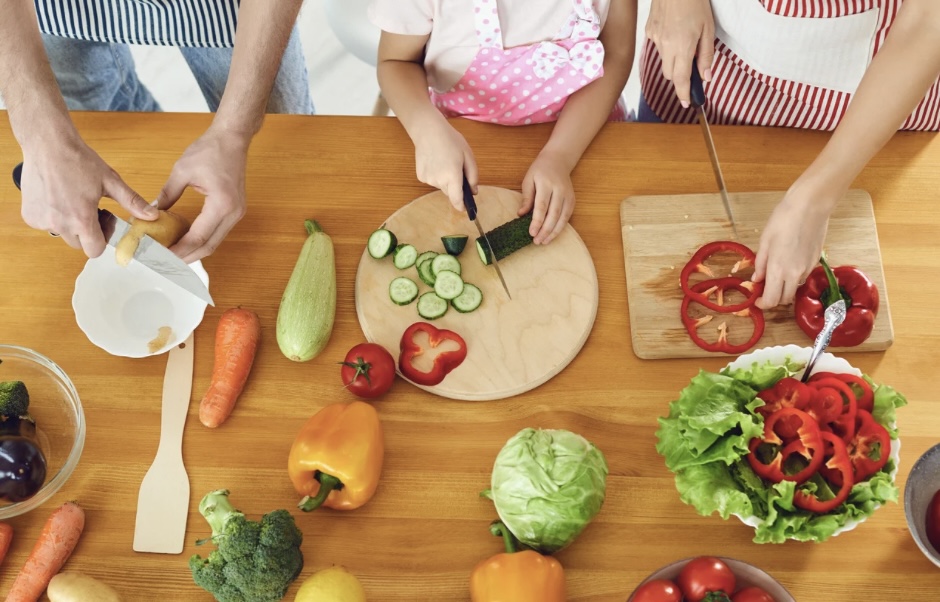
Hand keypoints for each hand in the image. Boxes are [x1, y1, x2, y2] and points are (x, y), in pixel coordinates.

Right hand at [18, 137, 156, 256]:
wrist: (47, 144)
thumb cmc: (79, 160)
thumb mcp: (110, 181)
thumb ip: (131, 202)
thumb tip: (152, 215)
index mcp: (81, 219)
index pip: (94, 250)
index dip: (102, 238)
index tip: (103, 221)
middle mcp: (59, 224)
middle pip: (78, 243)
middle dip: (86, 231)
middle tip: (90, 208)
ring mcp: (41, 220)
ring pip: (61, 234)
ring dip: (69, 223)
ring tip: (73, 199)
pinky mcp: (29, 215)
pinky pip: (45, 224)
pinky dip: (52, 216)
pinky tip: (57, 197)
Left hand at [156, 126, 249, 262]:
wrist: (232, 139)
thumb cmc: (210, 150)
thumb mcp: (182, 171)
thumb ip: (167, 195)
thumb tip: (150, 213)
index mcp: (221, 204)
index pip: (198, 237)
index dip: (179, 250)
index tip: (161, 257)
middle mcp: (232, 213)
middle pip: (209, 246)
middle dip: (187, 257)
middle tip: (165, 263)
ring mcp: (236, 213)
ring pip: (215, 242)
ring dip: (195, 251)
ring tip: (173, 255)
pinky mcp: (235, 211)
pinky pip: (218, 232)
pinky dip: (202, 240)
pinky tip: (186, 240)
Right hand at [413, 119, 477, 210]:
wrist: (428, 131)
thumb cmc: (451, 140)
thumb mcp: (468, 155)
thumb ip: (473, 176)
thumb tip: (474, 192)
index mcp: (452, 175)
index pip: (456, 199)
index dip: (461, 206)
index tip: (465, 209)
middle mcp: (439, 180)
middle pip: (450, 192)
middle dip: (455, 186)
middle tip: (456, 170)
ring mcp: (428, 179)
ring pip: (441, 186)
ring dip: (445, 180)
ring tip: (444, 162)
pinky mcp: (421, 176)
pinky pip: (432, 181)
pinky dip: (436, 175)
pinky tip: (435, 162)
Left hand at [519, 150, 575, 244]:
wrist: (558, 160)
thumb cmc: (539, 170)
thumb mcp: (528, 180)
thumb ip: (526, 198)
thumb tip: (521, 214)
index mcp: (546, 184)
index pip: (542, 206)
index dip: (537, 221)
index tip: (531, 233)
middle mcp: (559, 190)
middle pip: (553, 214)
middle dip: (545, 230)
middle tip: (537, 241)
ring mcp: (568, 195)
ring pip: (562, 217)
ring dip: (553, 232)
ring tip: (544, 241)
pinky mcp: (572, 200)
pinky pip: (567, 216)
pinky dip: (560, 227)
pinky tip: (553, 234)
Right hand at [645, 0, 715, 105]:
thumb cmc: (694, 2)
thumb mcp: (708, 28)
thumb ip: (706, 55)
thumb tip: (706, 76)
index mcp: (682, 47)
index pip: (681, 79)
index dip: (684, 94)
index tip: (686, 103)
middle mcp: (665, 46)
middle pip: (669, 74)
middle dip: (679, 76)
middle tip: (691, 68)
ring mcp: (655, 39)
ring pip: (663, 60)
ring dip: (673, 59)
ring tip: (683, 40)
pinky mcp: (649, 31)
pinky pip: (657, 46)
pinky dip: (666, 45)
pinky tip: (673, 30)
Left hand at [752, 187, 832, 308]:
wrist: (810, 206)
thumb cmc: (784, 219)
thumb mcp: (764, 241)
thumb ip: (760, 264)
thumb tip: (756, 279)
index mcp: (778, 269)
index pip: (771, 300)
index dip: (763, 304)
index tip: (757, 300)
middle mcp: (794, 273)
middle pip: (784, 299)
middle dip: (774, 298)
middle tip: (765, 288)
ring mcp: (807, 269)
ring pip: (795, 289)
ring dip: (785, 288)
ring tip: (776, 274)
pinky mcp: (816, 262)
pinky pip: (803, 277)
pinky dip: (794, 277)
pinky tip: (789, 263)